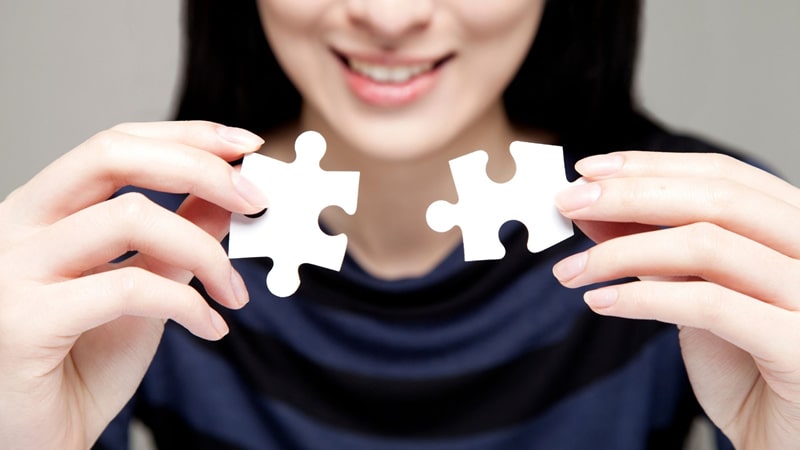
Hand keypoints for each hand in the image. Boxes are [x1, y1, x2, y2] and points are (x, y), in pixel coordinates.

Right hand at [0, 121, 266, 448]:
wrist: (45, 439)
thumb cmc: (83, 363)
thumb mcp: (142, 286)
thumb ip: (176, 237)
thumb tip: (226, 194)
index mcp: (41, 211)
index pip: (113, 143)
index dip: (185, 134)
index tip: (246, 143)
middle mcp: (16, 227)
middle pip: (110, 154)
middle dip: (200, 166)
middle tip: (256, 198)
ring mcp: (11, 271)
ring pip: (128, 217)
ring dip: (207, 252)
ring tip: (235, 292)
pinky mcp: (24, 321)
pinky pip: (131, 289)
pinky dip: (190, 305)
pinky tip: (213, 329)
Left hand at [552, 151, 799, 448]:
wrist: (782, 442)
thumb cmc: (747, 369)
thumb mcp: (695, 295)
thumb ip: (657, 249)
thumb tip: (595, 207)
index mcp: (795, 229)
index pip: (724, 175)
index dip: (650, 167)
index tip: (589, 171)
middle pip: (717, 199)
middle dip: (629, 195)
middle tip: (569, 202)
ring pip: (709, 245)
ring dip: (622, 251)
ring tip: (572, 268)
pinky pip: (711, 305)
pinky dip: (643, 298)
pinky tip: (600, 302)